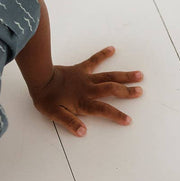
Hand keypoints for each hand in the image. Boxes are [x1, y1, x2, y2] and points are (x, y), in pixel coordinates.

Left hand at [27, 45, 143, 136]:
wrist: (39, 78)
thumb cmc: (46, 98)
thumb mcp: (55, 114)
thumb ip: (69, 122)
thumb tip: (83, 132)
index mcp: (83, 102)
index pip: (103, 110)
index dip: (116, 115)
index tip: (128, 120)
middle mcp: (88, 89)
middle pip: (111, 90)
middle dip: (127, 92)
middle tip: (140, 91)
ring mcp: (86, 77)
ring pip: (109, 76)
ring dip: (124, 75)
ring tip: (139, 75)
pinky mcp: (81, 68)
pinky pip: (94, 60)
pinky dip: (103, 54)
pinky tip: (112, 49)